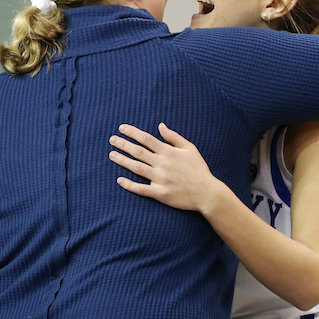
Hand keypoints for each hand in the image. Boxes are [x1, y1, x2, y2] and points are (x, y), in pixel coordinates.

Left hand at [109, 123, 232, 215]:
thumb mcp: (190, 148)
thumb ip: (174, 137)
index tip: (122, 128)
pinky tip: (119, 180)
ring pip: (136, 168)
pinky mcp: (160, 193)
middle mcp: (162, 164)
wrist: (206, 193)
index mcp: (169, 152)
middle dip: (123, 144)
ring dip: (122, 161)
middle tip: (112, 139)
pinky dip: (129, 185)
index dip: (132, 132)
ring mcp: (160, 179)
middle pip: (138, 152)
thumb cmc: (198, 169)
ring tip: (111, 155)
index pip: (146, 139)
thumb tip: (160, 125)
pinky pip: (141, 189)